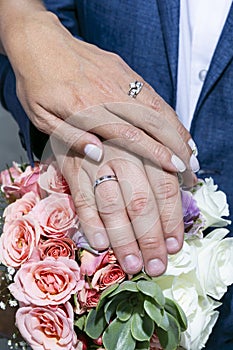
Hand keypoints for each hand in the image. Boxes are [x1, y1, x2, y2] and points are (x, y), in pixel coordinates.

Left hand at [0, 5, 198, 173]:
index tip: (175, 166)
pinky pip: (151, 93)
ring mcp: (119, 80)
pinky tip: (176, 124)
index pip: (130, 135)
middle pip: (151, 122)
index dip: (156, 153)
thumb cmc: (37, 82)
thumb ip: (70, 137)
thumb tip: (98, 154)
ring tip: (191, 148)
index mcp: (87, 110)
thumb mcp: (42, 117)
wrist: (39, 41)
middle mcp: (109, 94)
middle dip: (176, 145)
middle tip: (191, 165)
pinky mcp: (124, 70)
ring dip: (177, 129)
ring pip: (157, 107)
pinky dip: (168, 110)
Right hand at [53, 140, 195, 275]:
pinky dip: (91, 222)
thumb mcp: (146, 138)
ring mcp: (96, 161)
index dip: (171, 220)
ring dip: (124, 238)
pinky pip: (83, 199)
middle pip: (141, 201)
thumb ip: (165, 161)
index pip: (166, 188)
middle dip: (150, 238)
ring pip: (113, 204)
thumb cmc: (120, 134)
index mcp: (147, 146)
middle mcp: (124, 153)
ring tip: (133, 264)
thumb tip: (192, 180)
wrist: (81, 113)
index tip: (174, 247)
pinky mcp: (72, 168)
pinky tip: (101, 244)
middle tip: (155, 265)